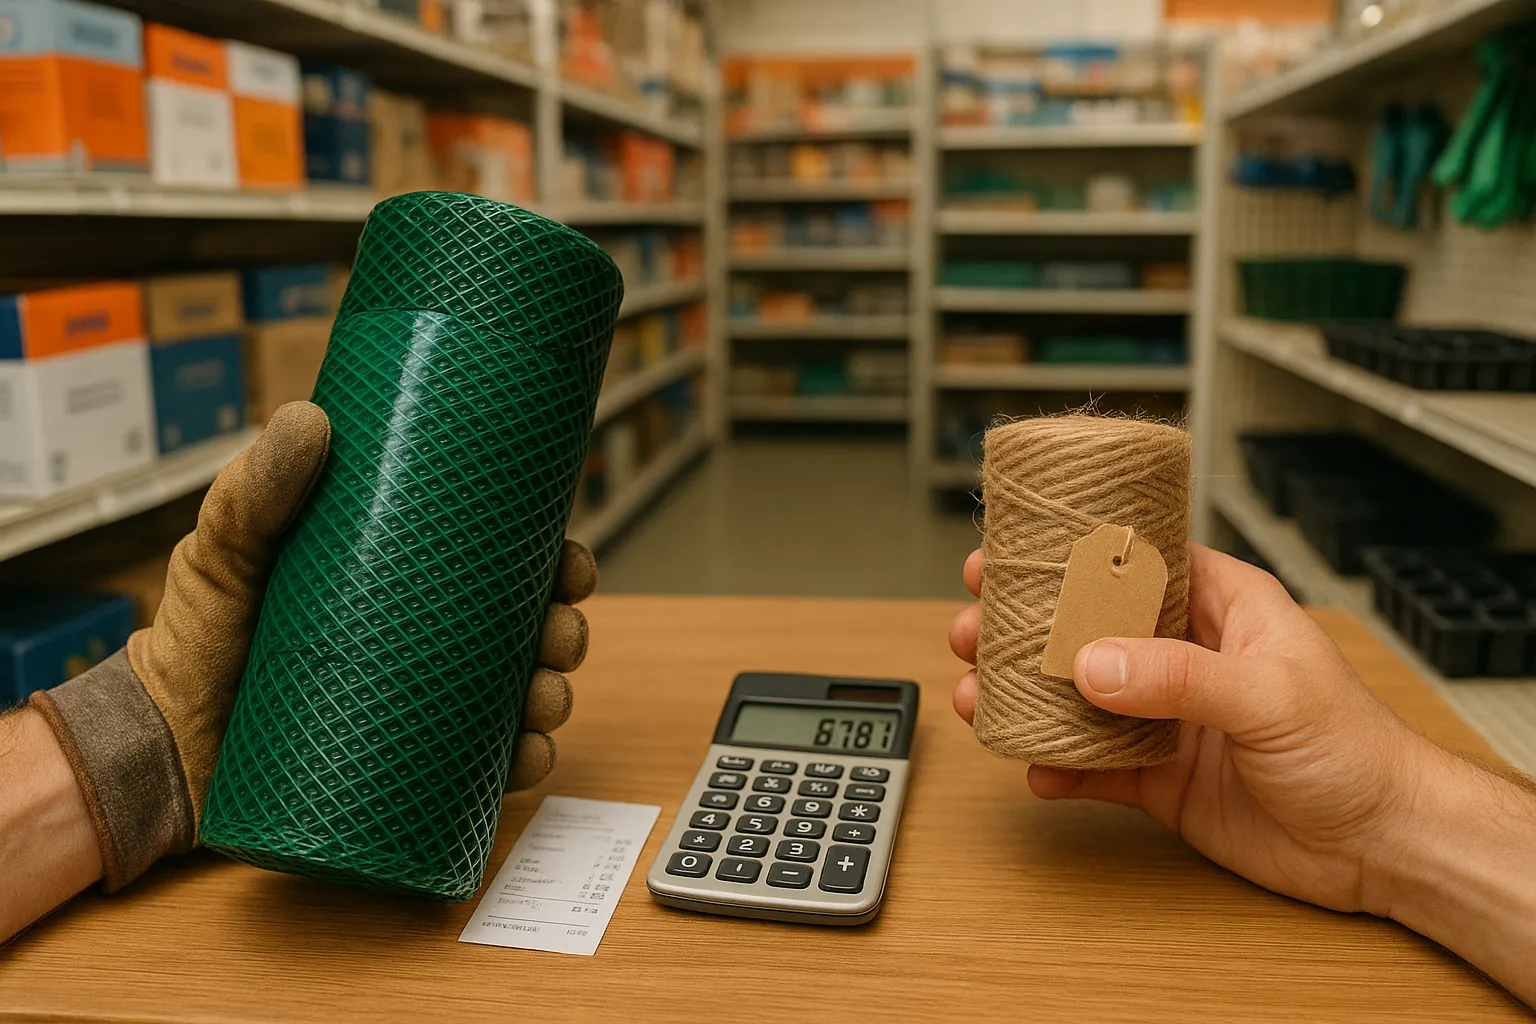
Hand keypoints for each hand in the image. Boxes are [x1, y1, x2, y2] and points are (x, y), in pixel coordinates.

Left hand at [32, 401, 593, 889]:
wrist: (158, 743)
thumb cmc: (197, 635)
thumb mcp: (224, 550)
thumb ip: (255, 488)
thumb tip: (310, 417)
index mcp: (409, 582)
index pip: (504, 565)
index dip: (558, 564)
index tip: (574, 564)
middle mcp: (430, 643)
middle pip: (531, 632)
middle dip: (566, 633)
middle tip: (556, 636)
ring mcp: (424, 708)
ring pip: (523, 700)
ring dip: (554, 696)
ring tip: (542, 700)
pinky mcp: (410, 771)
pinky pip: (485, 771)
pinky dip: (521, 764)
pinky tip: (526, 757)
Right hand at [948, 541, 1433, 912]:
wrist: (1382, 846)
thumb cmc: (1356, 749)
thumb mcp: (1268, 695)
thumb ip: (1178, 676)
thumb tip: (1091, 663)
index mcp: (1220, 606)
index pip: (1133, 559)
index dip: (1067, 553)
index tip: (1008, 554)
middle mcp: (1185, 655)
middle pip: (1087, 626)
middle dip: (1025, 628)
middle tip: (972, 629)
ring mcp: (1169, 717)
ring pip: (1078, 696)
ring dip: (1026, 696)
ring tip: (978, 697)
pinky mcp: (1161, 777)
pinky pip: (1093, 766)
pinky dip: (1058, 767)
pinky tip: (1033, 768)